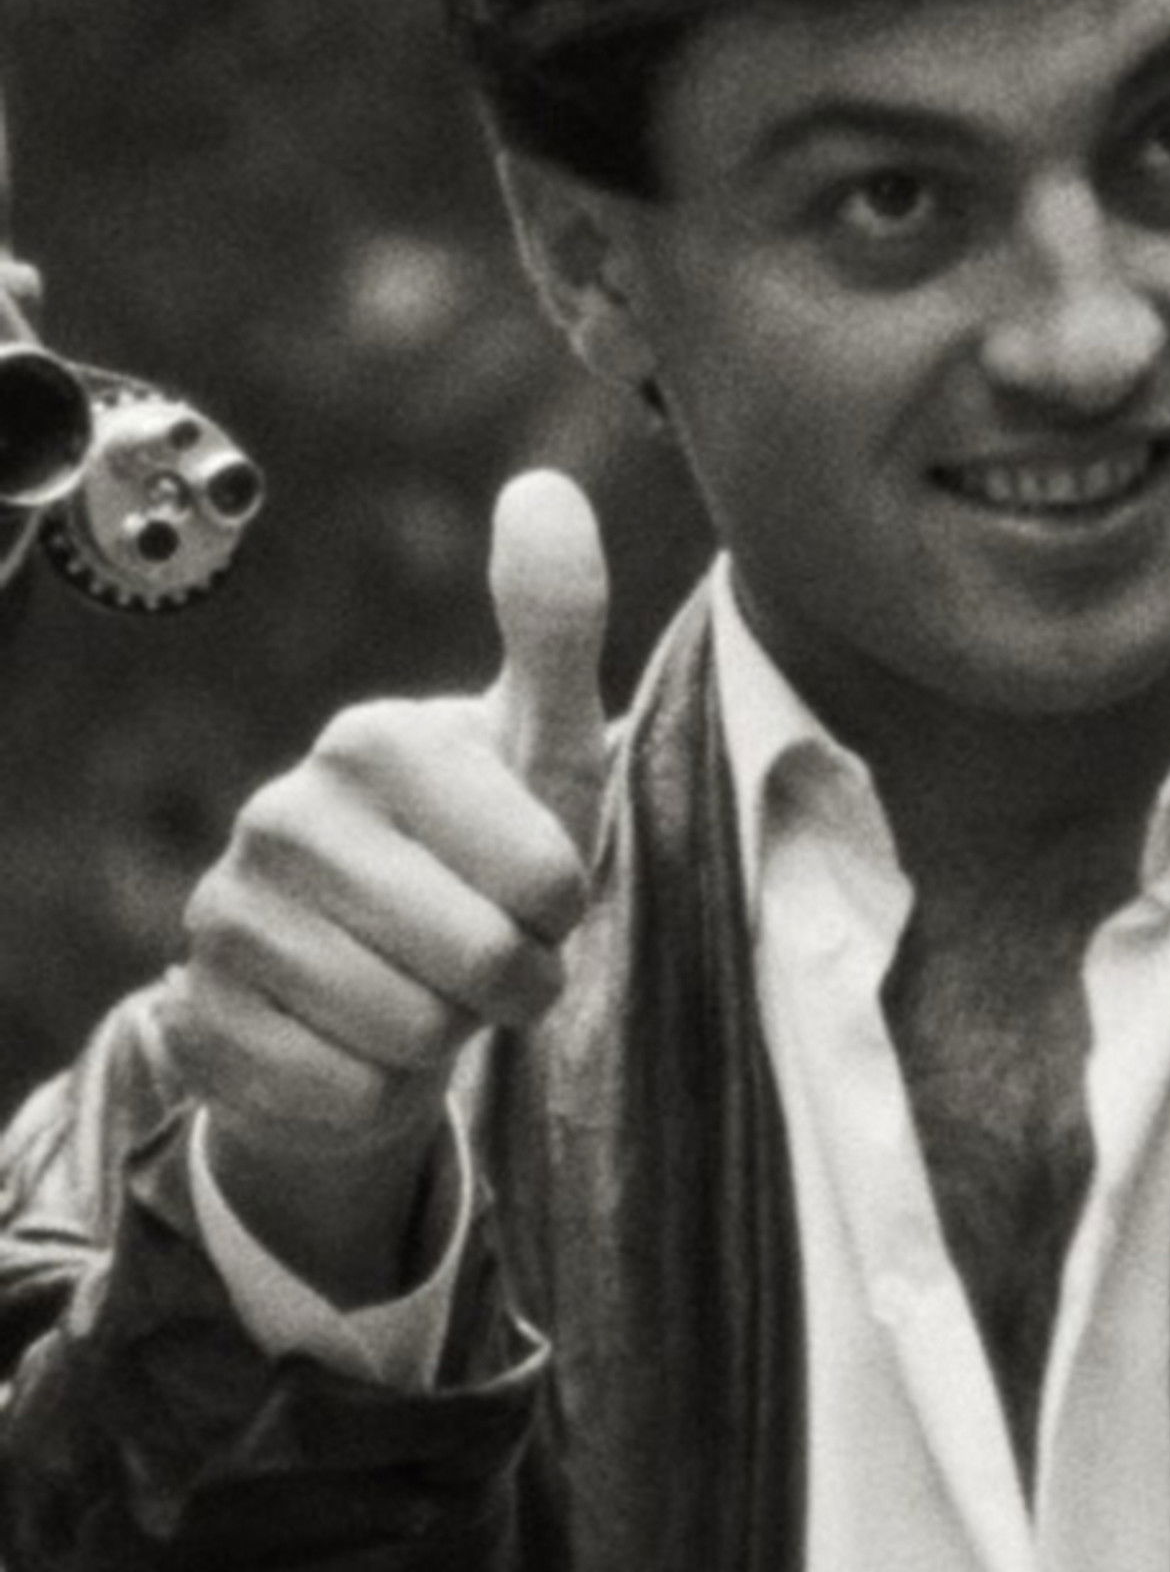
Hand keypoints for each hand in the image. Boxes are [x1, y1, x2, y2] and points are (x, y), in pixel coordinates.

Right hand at [168, 469, 608, 1299]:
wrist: (385, 983)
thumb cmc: (487, 857)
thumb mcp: (545, 750)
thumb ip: (554, 624)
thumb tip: (543, 483)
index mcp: (372, 740)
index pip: (540, 874)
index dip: (563, 909)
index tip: (538, 891)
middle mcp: (280, 815)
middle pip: (476, 960)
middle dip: (513, 981)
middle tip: (489, 956)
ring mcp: (224, 917)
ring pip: (409, 1035)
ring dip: (447, 1037)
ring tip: (426, 992)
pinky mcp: (196, 1018)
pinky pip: (342, 1096)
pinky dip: (379, 1092)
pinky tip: (358, 1042)